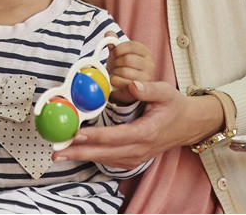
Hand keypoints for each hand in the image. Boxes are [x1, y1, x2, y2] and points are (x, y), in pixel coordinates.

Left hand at [52, 80, 225, 168]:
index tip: (76, 135)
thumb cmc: (174, 106)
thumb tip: (132, 84)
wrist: (188, 124)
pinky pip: (110, 161)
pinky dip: (92, 157)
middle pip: (106, 153)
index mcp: (147, 132)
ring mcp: (137, 156)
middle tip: (57, 152)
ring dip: (82, 156)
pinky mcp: (133, 158)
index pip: (118, 136)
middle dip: (80, 152)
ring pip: (105, 159)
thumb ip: (149, 89)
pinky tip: (76, 153)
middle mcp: (141, 148)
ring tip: (59, 153)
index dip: (96, 137)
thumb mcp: (166, 92)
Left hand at [104, 32, 154, 103]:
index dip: (119, 49)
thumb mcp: (117, 52)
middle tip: (114, 65)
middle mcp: (150, 64)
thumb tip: (109, 33)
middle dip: (116, 62)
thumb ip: (113, 42)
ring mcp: (147, 78)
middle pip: (128, 59)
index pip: (132, 46)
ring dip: (115, 72)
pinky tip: (115, 80)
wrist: (122, 84)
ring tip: (115, 73)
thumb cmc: (121, 65)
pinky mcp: (140, 89)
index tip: (113, 53)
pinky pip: (123, 83)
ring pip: (125, 71)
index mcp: (145, 52)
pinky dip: (115, 80)